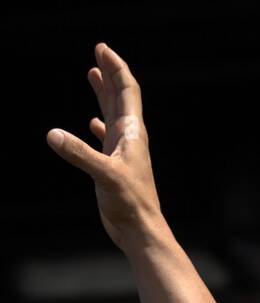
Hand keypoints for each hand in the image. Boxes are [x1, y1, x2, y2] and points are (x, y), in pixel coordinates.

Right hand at [46, 42, 161, 249]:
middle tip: (98, 53)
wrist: (141, 232)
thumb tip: (53, 134)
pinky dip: (98, 126)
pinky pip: (105, 139)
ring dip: (103, 94)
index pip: (127, 91)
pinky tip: (91, 123)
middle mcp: (128, 139)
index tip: (102, 49)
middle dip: (109, 74)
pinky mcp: (114, 168)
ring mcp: (122, 153)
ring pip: (112, 115)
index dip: (115, 68)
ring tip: (93, 75)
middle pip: (120, 97)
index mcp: (132, 134)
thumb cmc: (131, 205)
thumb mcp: (105, 175)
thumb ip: (80, 154)